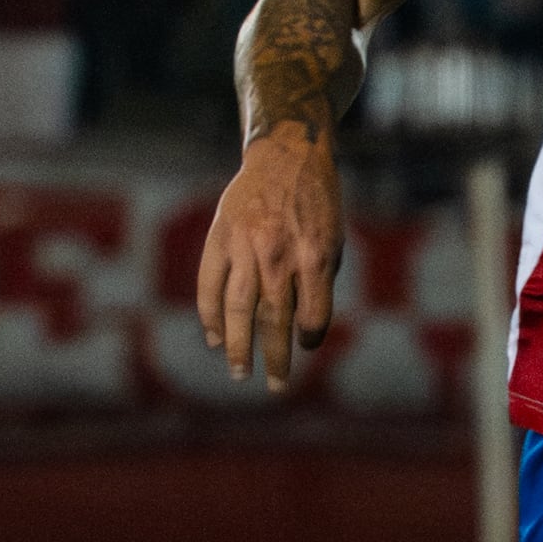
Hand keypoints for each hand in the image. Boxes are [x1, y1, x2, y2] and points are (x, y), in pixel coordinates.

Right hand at [195, 135, 345, 391]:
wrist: (286, 155)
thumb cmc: (316, 205)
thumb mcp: (332, 240)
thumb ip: (318, 284)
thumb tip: (302, 332)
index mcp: (315, 255)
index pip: (313, 314)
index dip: (310, 337)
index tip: (305, 343)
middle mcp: (279, 253)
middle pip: (274, 319)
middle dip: (275, 358)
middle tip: (275, 386)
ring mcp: (246, 245)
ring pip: (238, 308)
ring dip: (238, 346)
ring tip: (240, 372)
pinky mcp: (220, 237)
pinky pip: (210, 284)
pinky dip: (210, 315)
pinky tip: (215, 338)